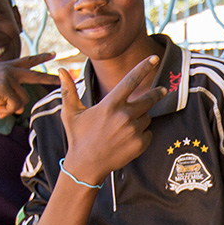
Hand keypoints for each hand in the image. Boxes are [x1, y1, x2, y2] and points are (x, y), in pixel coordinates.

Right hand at [0, 52, 59, 117]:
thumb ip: (10, 95)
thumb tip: (21, 108)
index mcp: (7, 67)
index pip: (27, 61)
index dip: (40, 58)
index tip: (53, 54)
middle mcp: (9, 70)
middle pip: (35, 75)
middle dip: (49, 79)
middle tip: (60, 79)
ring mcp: (7, 77)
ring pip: (23, 99)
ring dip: (12, 108)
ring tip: (0, 109)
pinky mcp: (3, 86)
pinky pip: (15, 105)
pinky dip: (7, 112)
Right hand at [58, 56, 166, 183]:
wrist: (86, 166)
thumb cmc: (78, 137)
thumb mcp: (70, 113)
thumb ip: (68, 90)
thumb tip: (61, 69)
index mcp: (110, 105)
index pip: (131, 80)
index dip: (144, 68)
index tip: (155, 59)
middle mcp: (124, 115)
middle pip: (149, 99)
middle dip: (157, 93)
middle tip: (162, 90)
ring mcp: (133, 130)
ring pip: (147, 117)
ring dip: (141, 118)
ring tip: (125, 127)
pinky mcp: (140, 144)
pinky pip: (149, 132)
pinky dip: (142, 134)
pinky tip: (127, 139)